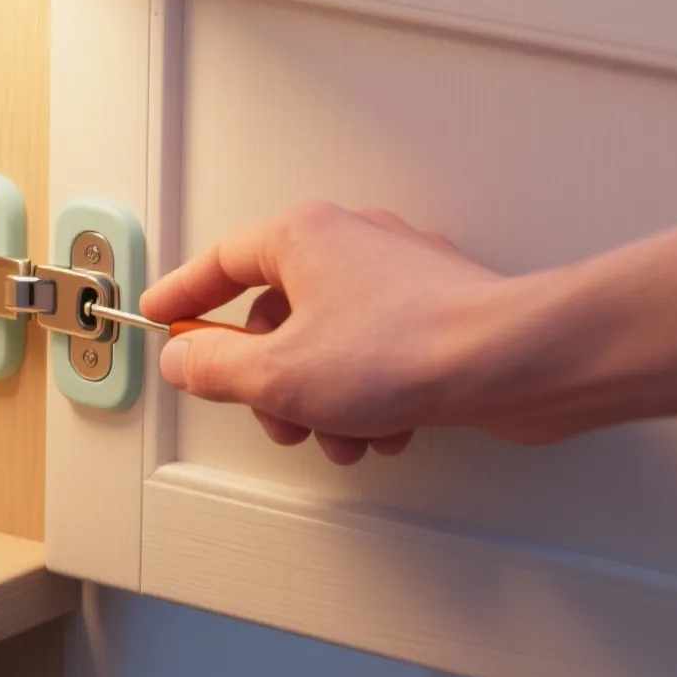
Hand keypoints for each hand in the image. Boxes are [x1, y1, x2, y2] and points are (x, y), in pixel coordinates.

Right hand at [142, 203, 549, 464]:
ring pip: (329, 342)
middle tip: (276, 419)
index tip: (163, 317)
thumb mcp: (279, 374)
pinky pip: (375, 355)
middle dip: (272, 381)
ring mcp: (398, 275)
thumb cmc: (408, 350)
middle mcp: (350, 242)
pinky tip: (385, 432)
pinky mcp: (435, 312)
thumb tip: (186, 361)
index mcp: (303, 237)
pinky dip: (368, 398)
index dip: (185, 294)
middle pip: (277, 313)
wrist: (513, 362)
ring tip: (343, 438)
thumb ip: (216, 367)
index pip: (221, 260)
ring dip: (323, 401)